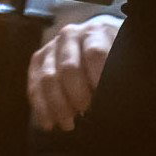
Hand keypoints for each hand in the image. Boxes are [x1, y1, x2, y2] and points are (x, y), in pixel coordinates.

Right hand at [28, 15, 121, 131]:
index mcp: (95, 31)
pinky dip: (41, 108)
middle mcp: (70, 35)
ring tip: (69, 124)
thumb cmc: (112, 54)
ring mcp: (51, 46)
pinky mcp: (38, 60)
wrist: (96, 39)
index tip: (101, 101)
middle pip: (69, 68)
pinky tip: (50, 124)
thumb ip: (119, 70)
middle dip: (77, 96)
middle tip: (86, 113)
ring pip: (48, 79)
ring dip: (57, 106)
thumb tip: (113, 94)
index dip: (97, 79)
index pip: (94, 54)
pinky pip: (34, 85)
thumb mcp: (122, 57)